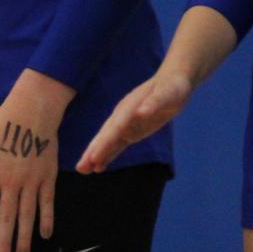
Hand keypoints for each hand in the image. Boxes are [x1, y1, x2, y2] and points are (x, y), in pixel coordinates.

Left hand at [0, 70, 72, 251]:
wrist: (32, 110)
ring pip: (27, 215)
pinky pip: (47, 203)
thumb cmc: (1, 123)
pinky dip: (46, 220)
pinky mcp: (47, 177)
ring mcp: (31, 181)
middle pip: (6, 217)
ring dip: (24, 237)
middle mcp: (10, 181)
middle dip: (3, 242)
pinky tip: (44, 234)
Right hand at [77, 71, 191, 173]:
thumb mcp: (167, 94)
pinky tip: (100, 166)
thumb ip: (153, 103)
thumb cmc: (171, 87)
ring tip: (83, 170)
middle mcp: (122, 116)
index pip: (114, 128)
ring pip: (108, 141)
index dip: (104, 143)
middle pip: (105, 136)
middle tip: (80, 168)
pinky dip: (108, 155)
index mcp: (128, 108)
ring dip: (95, 155)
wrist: (172, 81)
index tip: (93, 157)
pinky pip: (117, 145)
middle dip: (93, 151)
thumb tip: (140, 112)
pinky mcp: (131, 130)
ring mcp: (125, 124)